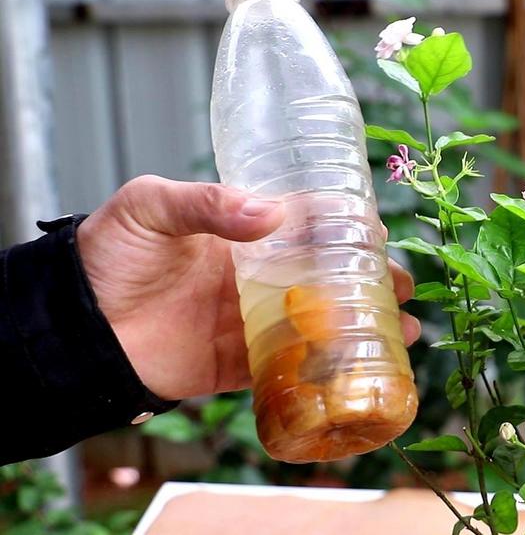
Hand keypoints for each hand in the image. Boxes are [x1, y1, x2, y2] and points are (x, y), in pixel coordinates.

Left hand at [76, 175, 420, 399]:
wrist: (73, 327)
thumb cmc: (106, 257)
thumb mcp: (149, 206)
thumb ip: (205, 203)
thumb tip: (269, 214)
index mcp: (242, 231)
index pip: (307, 221)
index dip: (347, 224)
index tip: (376, 232)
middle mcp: (257, 274)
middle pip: (328, 273)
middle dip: (372, 278)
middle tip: (402, 285)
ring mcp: (253, 319)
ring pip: (323, 319)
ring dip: (366, 324)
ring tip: (403, 329)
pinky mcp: (242, 362)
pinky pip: (293, 366)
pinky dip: (330, 368)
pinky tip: (363, 366)